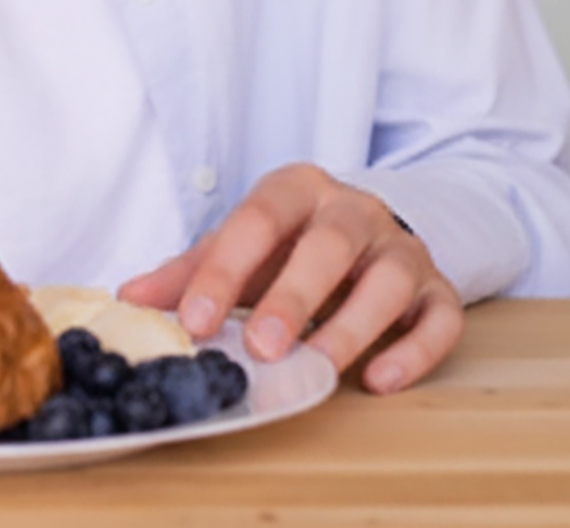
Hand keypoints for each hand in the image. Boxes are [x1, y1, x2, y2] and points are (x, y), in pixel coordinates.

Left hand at [117, 163, 463, 394]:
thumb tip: (129, 299)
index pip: (258, 220)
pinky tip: (379, 379)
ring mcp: (401, 248)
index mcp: (296, 190)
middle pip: (328, 245)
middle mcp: (353, 211)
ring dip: (352, 327)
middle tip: (263, 347)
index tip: (195, 321)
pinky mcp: (438, 289)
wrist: (366, 231)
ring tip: (317, 369)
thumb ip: (189, 272)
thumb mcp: (241, 247)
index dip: (224, 270)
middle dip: (294, 296)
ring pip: (388, 280)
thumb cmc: (291, 243)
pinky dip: (415, 351)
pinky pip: (440, 317)